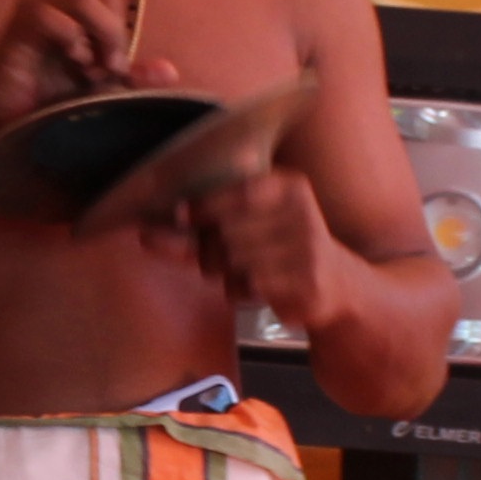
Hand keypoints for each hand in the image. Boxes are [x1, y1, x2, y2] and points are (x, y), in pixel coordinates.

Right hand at [0, 0, 176, 139]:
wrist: (3, 133)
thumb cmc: (47, 113)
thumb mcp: (101, 96)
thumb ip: (133, 81)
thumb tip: (171, 71)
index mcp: (76, 22)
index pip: (112, 4)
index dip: (120, 35)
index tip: (114, 73)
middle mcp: (57, 10)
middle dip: (113, 36)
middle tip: (103, 72)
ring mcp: (36, 14)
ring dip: (95, 36)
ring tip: (85, 69)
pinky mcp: (16, 28)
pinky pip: (48, 14)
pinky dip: (67, 38)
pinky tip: (65, 63)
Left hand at [171, 165, 337, 326]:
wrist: (334, 284)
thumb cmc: (277, 249)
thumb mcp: (249, 224)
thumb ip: (203, 223)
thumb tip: (146, 231)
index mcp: (289, 188)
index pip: (239, 194)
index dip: (205, 206)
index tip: (181, 215)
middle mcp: (303, 213)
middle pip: (229, 232)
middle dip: (211, 251)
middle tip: (217, 259)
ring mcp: (308, 248)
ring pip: (236, 262)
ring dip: (226, 275)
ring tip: (243, 275)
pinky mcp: (308, 281)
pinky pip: (252, 287)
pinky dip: (241, 292)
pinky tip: (256, 290)